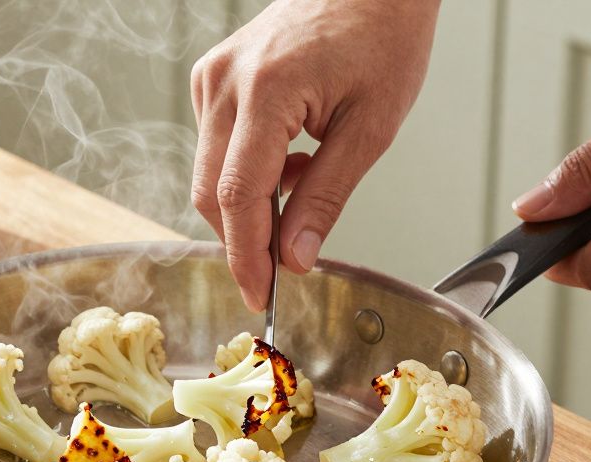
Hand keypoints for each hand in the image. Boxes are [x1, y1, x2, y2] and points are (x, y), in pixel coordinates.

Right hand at [191, 0, 439, 310]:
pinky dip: (246, 172)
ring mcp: (213, 77)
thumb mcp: (370, 127)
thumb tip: (296, 259)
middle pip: (210, 192)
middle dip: (242, 239)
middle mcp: (226, 82)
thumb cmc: (382, 35)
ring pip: (208, 173)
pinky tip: (290, 160)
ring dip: (248, 203)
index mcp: (268, 91)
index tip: (260, 296)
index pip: (237, 196)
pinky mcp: (212, 78)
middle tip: (280, 269)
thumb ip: (326, 197)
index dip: (246, 255)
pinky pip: (215, 147)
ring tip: (305, 185)